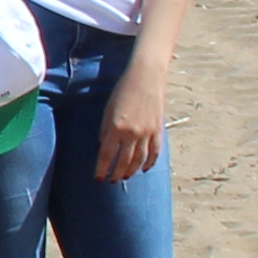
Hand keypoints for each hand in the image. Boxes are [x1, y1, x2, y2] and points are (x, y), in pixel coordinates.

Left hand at [96, 62, 167, 184]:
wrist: (146, 77)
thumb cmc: (122, 90)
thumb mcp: (108, 110)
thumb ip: (105, 131)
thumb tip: (104, 149)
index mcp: (116, 127)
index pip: (107, 155)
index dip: (102, 169)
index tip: (98, 178)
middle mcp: (132, 133)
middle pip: (123, 161)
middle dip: (116, 174)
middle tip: (111, 181)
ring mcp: (147, 133)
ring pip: (139, 160)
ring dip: (131, 171)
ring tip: (125, 177)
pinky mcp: (158, 130)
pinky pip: (155, 152)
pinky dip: (149, 163)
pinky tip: (143, 169)